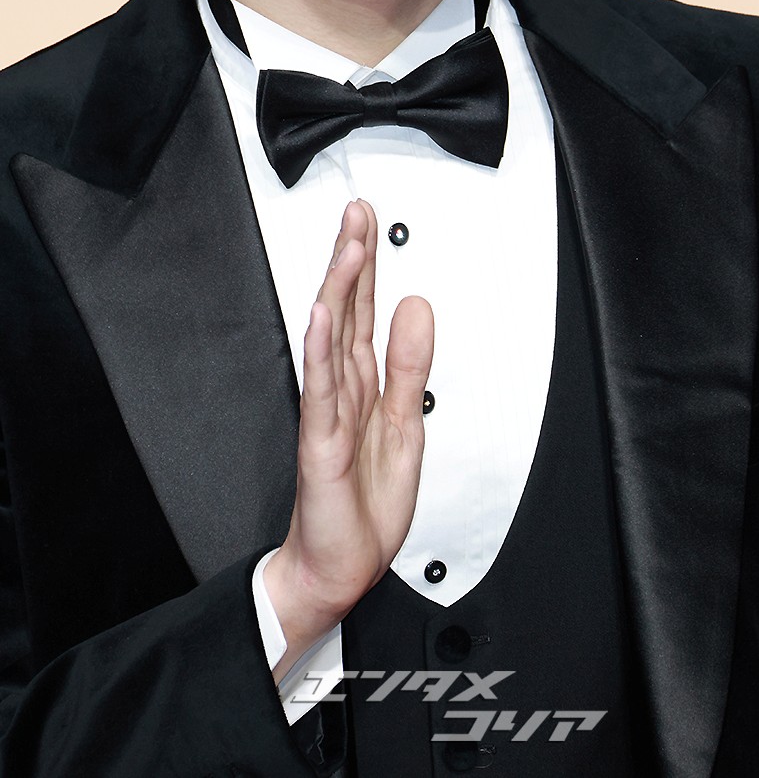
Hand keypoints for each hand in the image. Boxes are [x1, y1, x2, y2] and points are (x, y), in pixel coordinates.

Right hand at [264, 199, 433, 675]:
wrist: (341, 568)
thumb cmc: (364, 505)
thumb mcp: (407, 424)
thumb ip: (410, 365)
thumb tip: (417, 308)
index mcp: (362, 384)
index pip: (362, 310)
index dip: (367, 265)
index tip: (368, 220)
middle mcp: (341, 389)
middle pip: (344, 311)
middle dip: (351, 259)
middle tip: (356, 211)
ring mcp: (327, 413)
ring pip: (331, 340)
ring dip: (339, 290)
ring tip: (348, 247)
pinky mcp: (319, 444)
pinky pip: (320, 391)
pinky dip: (319, 351)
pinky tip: (320, 317)